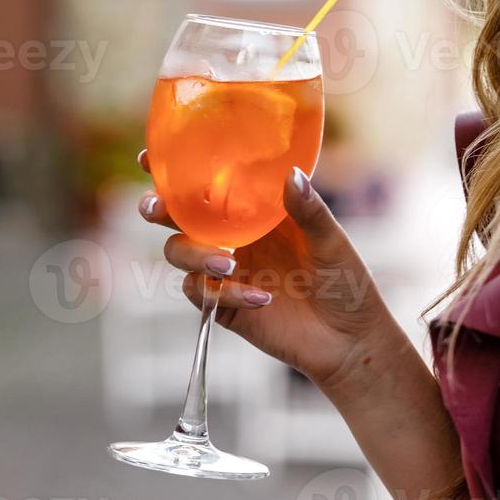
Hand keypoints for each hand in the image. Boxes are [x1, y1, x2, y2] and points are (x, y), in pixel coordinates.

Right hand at [138, 150, 397, 393]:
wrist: (349, 341)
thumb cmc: (347, 284)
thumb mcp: (332, 241)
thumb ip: (308, 210)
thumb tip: (290, 174)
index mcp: (254, 212)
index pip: (207, 185)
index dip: (173, 171)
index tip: (149, 158)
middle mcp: (232, 238)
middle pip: (177, 218)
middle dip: (158, 209)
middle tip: (158, 209)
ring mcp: (225, 273)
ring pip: (179, 254)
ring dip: (195, 254)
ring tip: (229, 264)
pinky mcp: (224, 306)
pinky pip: (201, 294)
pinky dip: (227, 293)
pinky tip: (263, 298)